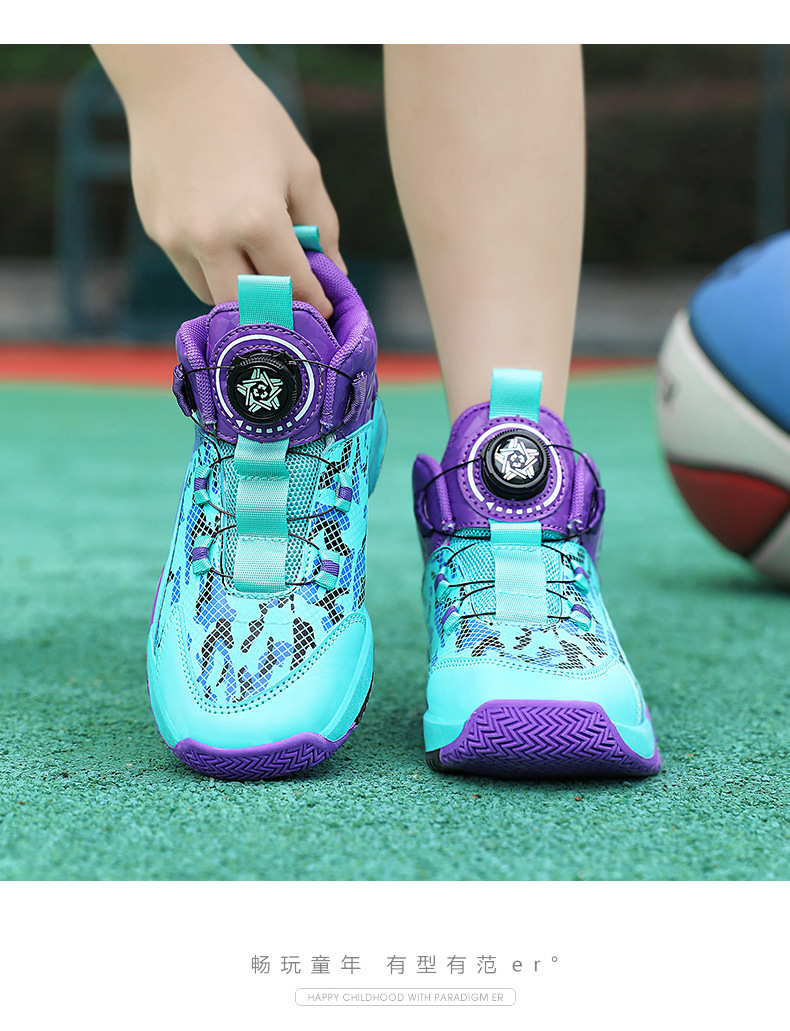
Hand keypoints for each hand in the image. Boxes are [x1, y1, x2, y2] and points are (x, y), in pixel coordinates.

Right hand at [93, 45, 342, 317]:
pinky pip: (192, 271)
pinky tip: (229, 246)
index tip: (327, 311)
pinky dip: (215, 271)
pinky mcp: (157, 232)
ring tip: (262, 275)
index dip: (316, 303)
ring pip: (214, 297)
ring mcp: (178, 238)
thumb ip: (322, 228)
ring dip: (242, 296)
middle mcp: (212, 237)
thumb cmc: (249, 117)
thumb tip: (336, 277)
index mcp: (257, 220)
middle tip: (295, 306)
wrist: (175, 81)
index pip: (294, 286)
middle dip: (275, 311)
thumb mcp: (300, 168)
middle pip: (250, 308)